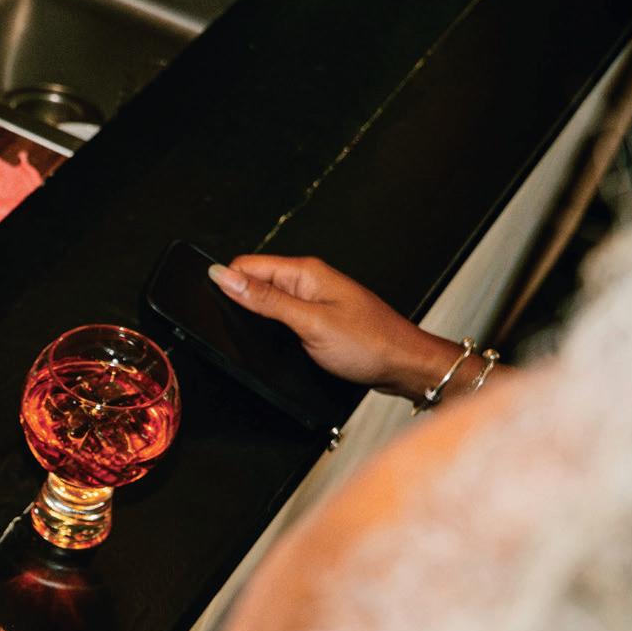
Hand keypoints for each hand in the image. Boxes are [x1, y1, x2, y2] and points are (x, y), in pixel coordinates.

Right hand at [212, 255, 462, 400]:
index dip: (229, 285)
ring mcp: (315, 300)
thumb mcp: (310, 323)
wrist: (406, 366)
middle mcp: (309, 281)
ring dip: (262, 318)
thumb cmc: (371, 344)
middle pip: (255, 283)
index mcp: (304, 272)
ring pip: (269, 302)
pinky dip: (278, 328)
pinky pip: (285, 316)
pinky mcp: (319, 318)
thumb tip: (225, 276)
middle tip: (260, 329)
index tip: (225, 307)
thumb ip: (265, 300)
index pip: (246, 264)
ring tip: (277, 338)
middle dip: (244, 303)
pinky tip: (288, 344)